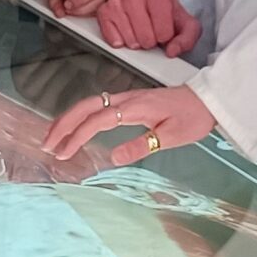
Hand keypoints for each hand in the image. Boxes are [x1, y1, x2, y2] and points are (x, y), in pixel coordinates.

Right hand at [44, 85, 214, 166]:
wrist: (209, 98)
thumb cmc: (193, 116)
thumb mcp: (172, 136)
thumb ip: (142, 145)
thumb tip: (114, 158)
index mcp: (134, 107)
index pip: (97, 121)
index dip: (77, 136)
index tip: (64, 153)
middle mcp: (126, 99)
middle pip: (84, 107)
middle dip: (62, 125)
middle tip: (46, 144)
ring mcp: (126, 98)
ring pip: (88, 104)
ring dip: (68, 119)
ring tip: (53, 137)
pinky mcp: (129, 101)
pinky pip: (97, 106)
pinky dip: (80, 116)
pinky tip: (75, 127)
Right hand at [96, 0, 199, 58]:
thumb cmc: (163, 8)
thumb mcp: (183, 20)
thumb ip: (187, 38)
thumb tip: (172, 51)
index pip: (164, 33)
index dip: (165, 36)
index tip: (164, 28)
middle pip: (146, 39)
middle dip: (150, 40)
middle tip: (151, 30)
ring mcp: (117, 2)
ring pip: (130, 42)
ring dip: (136, 41)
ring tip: (139, 30)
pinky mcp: (104, 12)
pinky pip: (112, 40)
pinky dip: (120, 41)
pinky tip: (127, 32)